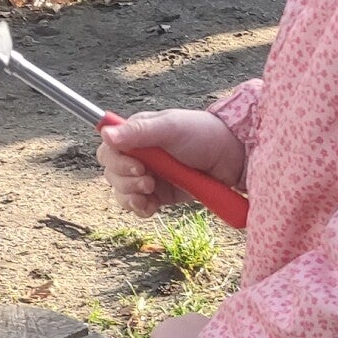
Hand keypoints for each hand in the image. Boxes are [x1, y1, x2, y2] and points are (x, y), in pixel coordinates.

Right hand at [97, 108, 244, 213]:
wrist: (232, 159)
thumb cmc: (203, 134)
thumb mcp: (170, 128)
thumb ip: (138, 131)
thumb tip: (105, 133)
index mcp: (136, 134)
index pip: (109, 149)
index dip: (116, 161)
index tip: (137, 166)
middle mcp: (138, 155)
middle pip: (111, 173)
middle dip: (125, 181)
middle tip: (148, 181)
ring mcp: (147, 176)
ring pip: (121, 192)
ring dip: (130, 196)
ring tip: (152, 191)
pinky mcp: (159, 195)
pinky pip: (138, 207)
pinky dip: (140, 209)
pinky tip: (151, 206)